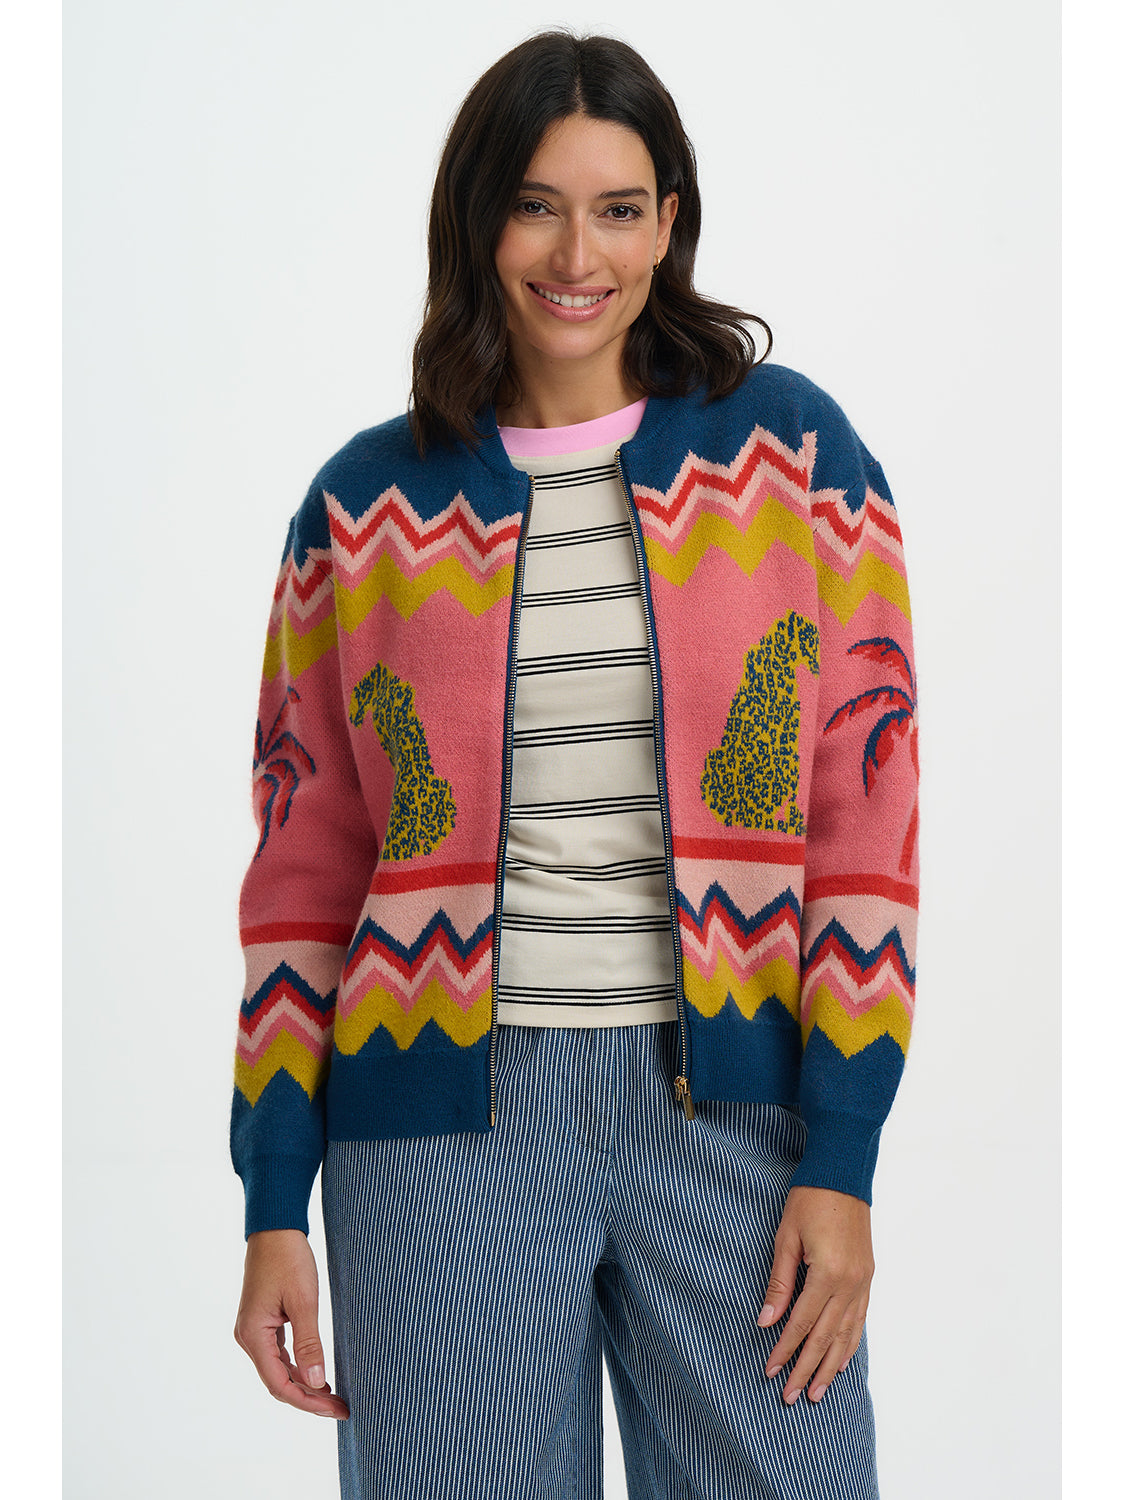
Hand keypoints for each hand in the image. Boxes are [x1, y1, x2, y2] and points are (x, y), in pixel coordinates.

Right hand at [234, 1229, 349, 1418]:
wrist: (275, 1226)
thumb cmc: (288, 1257)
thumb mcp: (304, 1300)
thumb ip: (309, 1342)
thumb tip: (316, 1381)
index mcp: (253, 1335)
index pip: (279, 1384)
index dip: (308, 1401)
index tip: (336, 1408)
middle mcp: (248, 1337)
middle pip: (278, 1382)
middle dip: (309, 1398)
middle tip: (341, 1407)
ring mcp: (254, 1330)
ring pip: (278, 1370)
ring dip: (305, 1384)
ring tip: (334, 1396)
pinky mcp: (262, 1321)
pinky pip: (279, 1354)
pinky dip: (298, 1367)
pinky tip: (317, 1372)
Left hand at [757, 1185, 873, 1404]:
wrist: (842, 1175)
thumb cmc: (809, 1202)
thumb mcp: (785, 1238)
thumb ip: (778, 1283)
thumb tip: (766, 1321)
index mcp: (827, 1274)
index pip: (802, 1323)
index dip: (785, 1349)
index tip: (771, 1371)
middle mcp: (850, 1284)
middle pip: (825, 1337)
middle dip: (806, 1368)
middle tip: (791, 1397)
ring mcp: (863, 1282)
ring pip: (846, 1335)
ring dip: (830, 1366)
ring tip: (817, 1392)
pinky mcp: (868, 1277)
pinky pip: (860, 1320)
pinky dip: (850, 1344)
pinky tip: (841, 1361)